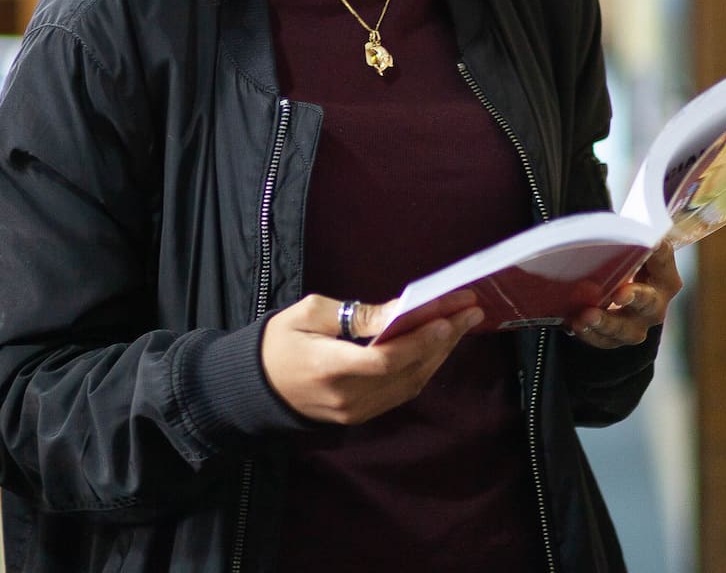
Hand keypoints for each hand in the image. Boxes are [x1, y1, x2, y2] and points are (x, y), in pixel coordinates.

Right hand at [260, 291, 482, 425]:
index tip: (447, 317)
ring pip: (411, 383)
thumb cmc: (279, 341)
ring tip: (462, 323)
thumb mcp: (309, 314)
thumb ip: (356, 315)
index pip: (385, 358)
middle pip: (407, 370)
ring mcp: (356, 411)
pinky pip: (401, 391)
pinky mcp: (361, 415)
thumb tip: (398, 311)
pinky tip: (438, 345)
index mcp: (329, 367)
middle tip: (469, 310)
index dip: (419, 340)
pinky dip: (423, 366)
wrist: (255, 387)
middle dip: (443, 339)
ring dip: (440, 353)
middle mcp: (348, 396)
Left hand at [566, 243, 680, 347]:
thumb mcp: (627, 245)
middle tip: (619, 293)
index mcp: (663, 276)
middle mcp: (655, 304)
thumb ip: (629, 237)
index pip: (662, 260)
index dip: (656, 254)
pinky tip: (575, 323)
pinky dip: (589, 334)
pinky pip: (605, 341)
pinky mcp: (616, 338)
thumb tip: (626, 229)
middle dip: (636, 299)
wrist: (610, 282)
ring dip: (606, 324)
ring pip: (627, 330)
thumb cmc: (621, 259)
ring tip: (586, 316)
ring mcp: (636, 324)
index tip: (648, 246)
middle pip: (650, 304)